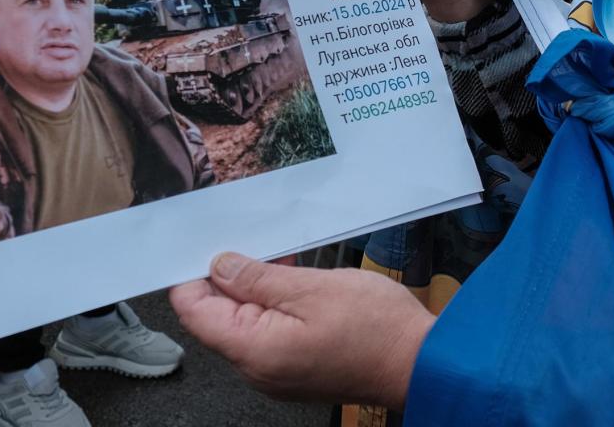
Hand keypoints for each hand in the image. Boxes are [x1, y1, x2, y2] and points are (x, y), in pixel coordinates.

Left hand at [170, 253, 433, 408]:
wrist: (421, 363)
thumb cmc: (375, 327)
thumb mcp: (312, 287)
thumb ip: (258, 278)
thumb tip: (217, 266)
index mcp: (253, 350)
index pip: (194, 311)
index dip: (192, 274)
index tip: (205, 241)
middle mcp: (256, 370)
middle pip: (217, 318)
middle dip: (228, 278)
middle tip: (254, 240)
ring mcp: (276, 374)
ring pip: (244, 324)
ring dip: (256, 289)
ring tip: (283, 257)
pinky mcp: (296, 370)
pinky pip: (268, 335)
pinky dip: (274, 306)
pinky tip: (295, 282)